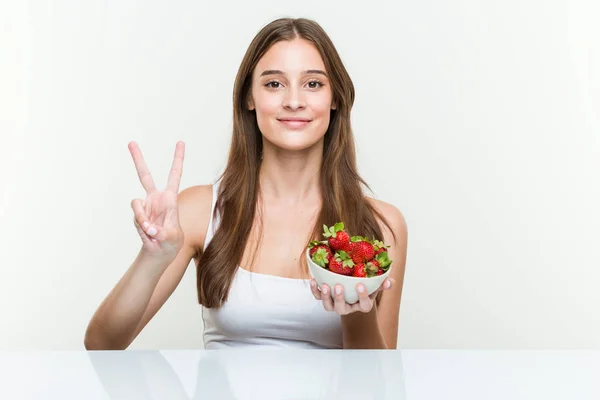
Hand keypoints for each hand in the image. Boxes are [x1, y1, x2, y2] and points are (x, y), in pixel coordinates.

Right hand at [128, 141, 184, 260]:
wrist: (160, 251)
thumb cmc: (171, 241)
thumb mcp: (171, 237)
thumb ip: (160, 232)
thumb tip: (148, 227)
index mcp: (170, 198)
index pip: (175, 175)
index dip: (177, 159)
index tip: (180, 142)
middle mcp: (156, 198)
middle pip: (144, 175)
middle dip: (137, 159)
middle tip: (131, 142)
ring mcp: (145, 206)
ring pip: (136, 204)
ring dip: (142, 219)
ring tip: (152, 232)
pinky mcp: (137, 214)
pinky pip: (136, 216)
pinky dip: (141, 225)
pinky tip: (148, 233)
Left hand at [309, 278, 394, 314]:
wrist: (352, 286)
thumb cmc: (365, 285)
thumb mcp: (375, 285)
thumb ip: (382, 284)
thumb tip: (390, 282)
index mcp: (361, 305)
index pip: (363, 305)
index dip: (362, 297)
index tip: (360, 285)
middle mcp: (347, 307)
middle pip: (342, 309)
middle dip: (340, 299)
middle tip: (339, 287)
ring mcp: (335, 304)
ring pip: (329, 306)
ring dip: (326, 297)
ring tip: (325, 285)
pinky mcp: (325, 298)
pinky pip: (318, 297)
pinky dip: (315, 290)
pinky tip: (314, 280)